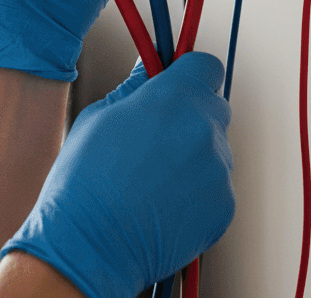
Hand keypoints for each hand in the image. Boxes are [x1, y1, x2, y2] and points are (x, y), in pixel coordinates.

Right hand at [2, 53, 234, 297]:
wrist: (92, 245)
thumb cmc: (87, 180)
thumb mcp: (100, 115)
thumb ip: (135, 86)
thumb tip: (148, 68)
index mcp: (174, 98)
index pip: (205, 66)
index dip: (189, 71)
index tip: (175, 80)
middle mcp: (204, 129)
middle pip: (213, 107)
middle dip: (190, 113)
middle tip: (157, 132)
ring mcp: (218, 170)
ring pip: (213, 148)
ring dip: (192, 153)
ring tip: (153, 176)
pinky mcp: (224, 207)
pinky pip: (216, 185)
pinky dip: (197, 189)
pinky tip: (163, 200)